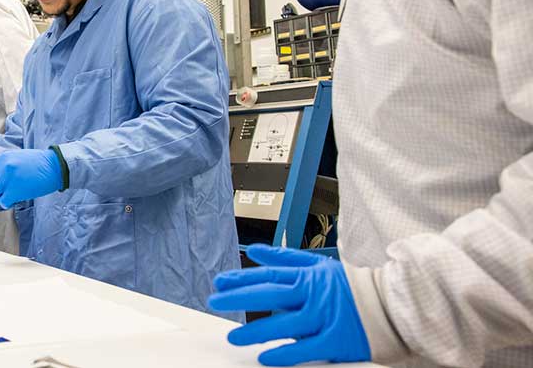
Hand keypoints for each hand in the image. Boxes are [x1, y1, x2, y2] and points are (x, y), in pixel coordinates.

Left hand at [0, 149, 61, 208]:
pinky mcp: (15, 189)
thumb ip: (3, 165)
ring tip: (13, 194)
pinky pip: (3, 201)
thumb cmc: (38, 163)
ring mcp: (8, 177)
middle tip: (6, 193)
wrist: (55, 166)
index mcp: (2, 158)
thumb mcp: (17, 157)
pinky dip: (7, 203)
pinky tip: (16, 198)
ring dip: (1, 197)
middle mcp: (2, 166)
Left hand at [207, 245, 370, 365]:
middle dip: (238, 299)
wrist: (394, 305)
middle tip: (215, 302)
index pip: (268, 276)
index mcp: (308, 277)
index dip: (241, 279)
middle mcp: (313, 295)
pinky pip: (305, 350)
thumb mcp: (318, 266)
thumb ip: (285, 259)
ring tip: (234, 337)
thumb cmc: (352, 287)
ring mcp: (324, 318)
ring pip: (283, 325)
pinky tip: (265, 357)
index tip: (220, 283)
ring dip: (255, 332)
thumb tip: (255, 251)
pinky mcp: (336, 341)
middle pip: (269, 296)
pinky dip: (285, 354)